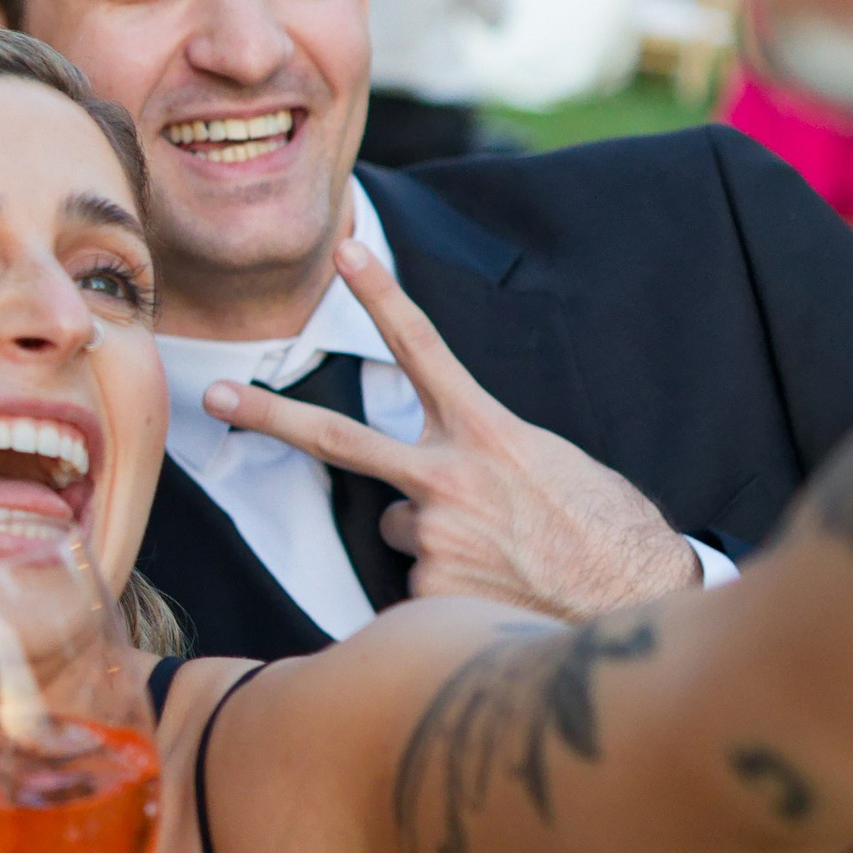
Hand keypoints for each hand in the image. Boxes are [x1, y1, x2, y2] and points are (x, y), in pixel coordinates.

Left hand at [204, 240, 699, 619]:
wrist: (639, 603)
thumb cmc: (605, 532)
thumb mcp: (550, 466)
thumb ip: (481, 457)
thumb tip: (435, 487)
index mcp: (485, 432)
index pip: (422, 349)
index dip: (381, 296)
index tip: (344, 249)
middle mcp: (448, 478)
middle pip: (338, 440)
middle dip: (269, 415)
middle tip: (213, 396)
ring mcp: (433, 536)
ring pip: (401, 528)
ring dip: (436, 541)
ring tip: (502, 559)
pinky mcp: (427, 593)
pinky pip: (413, 587)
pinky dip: (446, 593)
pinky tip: (496, 596)